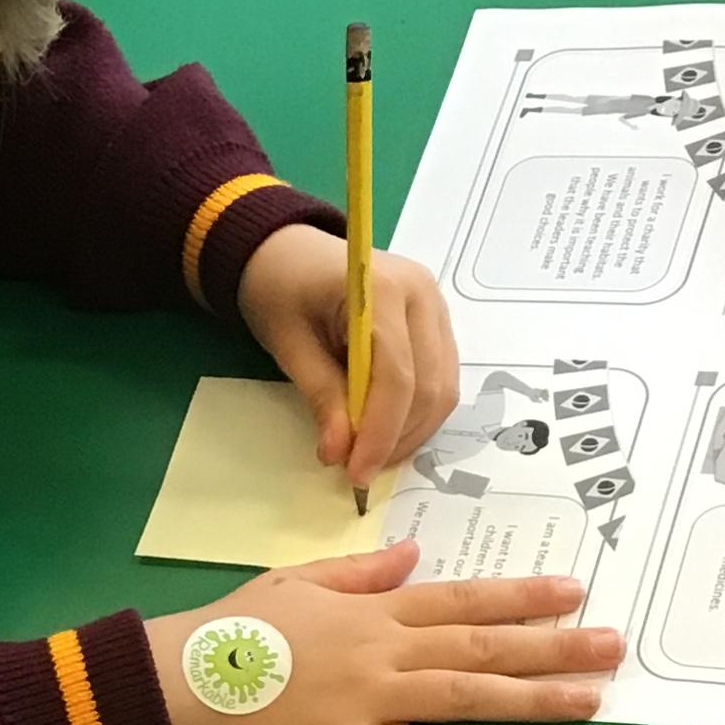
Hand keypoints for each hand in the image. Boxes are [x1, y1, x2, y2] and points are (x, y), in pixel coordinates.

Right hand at [148, 538, 623, 724]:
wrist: (182, 681)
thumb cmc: (233, 631)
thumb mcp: (295, 582)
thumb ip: (360, 572)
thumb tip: (413, 557)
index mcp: (372, 609)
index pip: (462, 598)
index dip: (521, 596)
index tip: (573, 591)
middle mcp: (385, 649)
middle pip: (483, 644)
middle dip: (554, 644)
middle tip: (613, 645)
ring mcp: (373, 698)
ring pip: (469, 694)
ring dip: (534, 698)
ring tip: (590, 702)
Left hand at [237, 223, 458, 488]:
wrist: (289, 251)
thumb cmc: (281, 290)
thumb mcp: (288, 344)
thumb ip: (320, 395)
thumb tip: (339, 452)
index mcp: (383, 289)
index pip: (398, 375)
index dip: (379, 431)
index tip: (355, 472)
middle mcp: (424, 295)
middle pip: (430, 386)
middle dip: (397, 438)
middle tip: (358, 471)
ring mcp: (436, 308)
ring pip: (443, 389)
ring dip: (410, 432)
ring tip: (369, 456)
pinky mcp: (436, 324)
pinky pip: (439, 379)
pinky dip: (415, 414)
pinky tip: (383, 432)